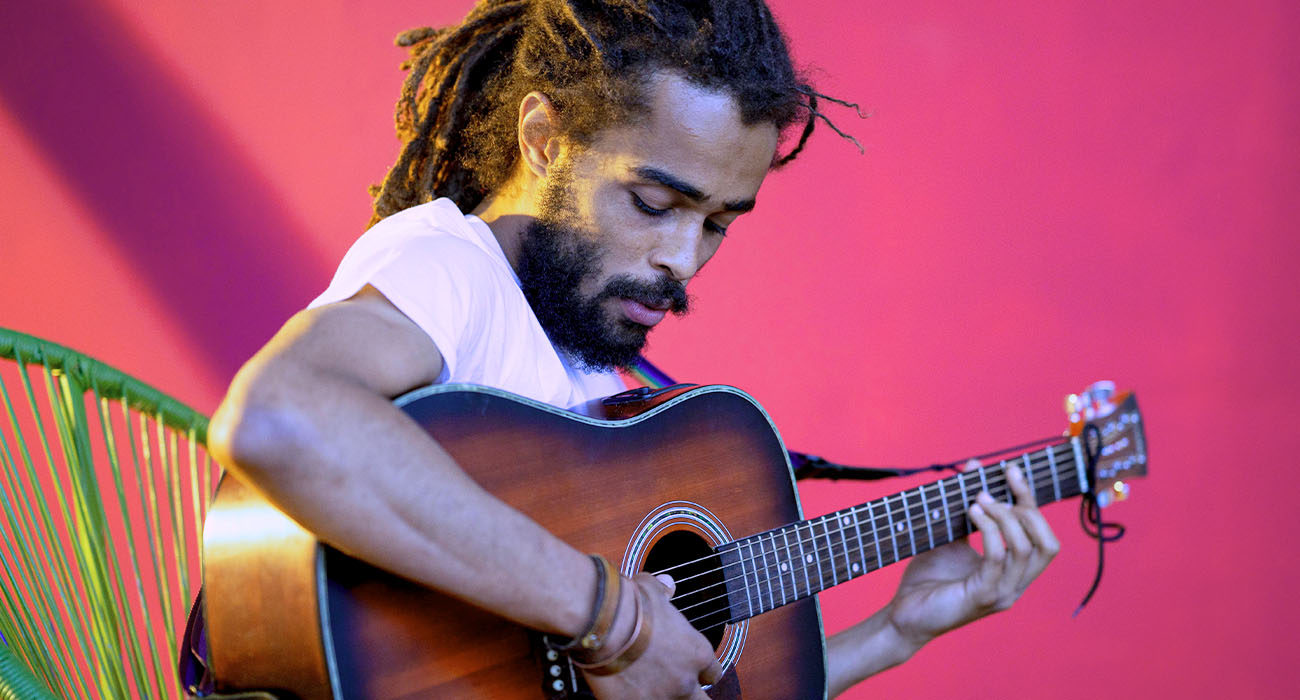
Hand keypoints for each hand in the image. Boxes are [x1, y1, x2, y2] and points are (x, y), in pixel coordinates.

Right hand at [585, 573, 722, 698]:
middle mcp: (684, 680)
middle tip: (672, 683)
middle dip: (689, 693)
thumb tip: (666, 585)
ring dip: (662, 697)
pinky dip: (631, 699)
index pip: (712, 673)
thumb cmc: (630, 606)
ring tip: (646, 687)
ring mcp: (660, 698)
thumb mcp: (651, 590)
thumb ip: (662, 591)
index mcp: (696, 653)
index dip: (700, 671)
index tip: (688, 666)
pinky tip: (623, 691)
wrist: (603, 624)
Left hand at [886, 461, 1059, 648]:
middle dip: (1025, 507)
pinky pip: (997, 558)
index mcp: (1014, 572)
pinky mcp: (983, 597)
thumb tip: (974, 466)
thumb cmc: (928, 578)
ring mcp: (1002, 593)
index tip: (1011, 471)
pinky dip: (988, 530)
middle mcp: (1015, 585)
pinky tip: (970, 513)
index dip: (1031, 501)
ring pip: (1025, 548)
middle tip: (991, 489)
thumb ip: (968, 507)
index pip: (1042, 536)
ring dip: (1002, 517)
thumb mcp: (951, 536)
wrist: (904, 616)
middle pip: (1046, 543)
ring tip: (976, 502)